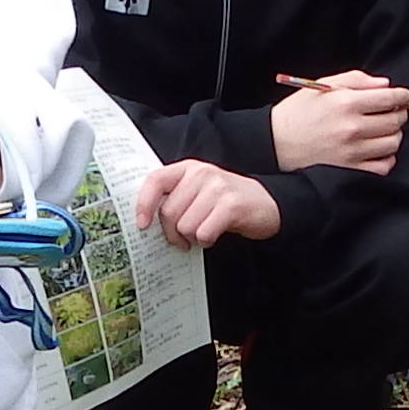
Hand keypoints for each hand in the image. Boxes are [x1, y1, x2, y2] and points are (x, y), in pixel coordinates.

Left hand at [132, 161, 283, 249]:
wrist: (266, 204)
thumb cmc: (225, 202)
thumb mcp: (198, 190)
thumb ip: (175, 197)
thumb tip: (146, 220)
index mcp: (188, 168)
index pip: (155, 181)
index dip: (144, 204)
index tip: (142, 225)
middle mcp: (201, 173)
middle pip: (169, 212)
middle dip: (172, 233)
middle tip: (182, 240)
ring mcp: (217, 188)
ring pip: (185, 226)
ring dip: (192, 238)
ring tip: (203, 234)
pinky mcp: (231, 206)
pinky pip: (203, 233)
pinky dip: (206, 241)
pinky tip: (214, 236)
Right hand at [272, 72, 408, 175]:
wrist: (278, 142)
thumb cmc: (300, 111)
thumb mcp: (324, 85)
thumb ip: (357, 80)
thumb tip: (386, 85)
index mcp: (346, 103)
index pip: (390, 98)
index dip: (403, 95)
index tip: (403, 96)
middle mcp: (352, 128)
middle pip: (395, 120)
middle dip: (398, 112)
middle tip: (390, 110)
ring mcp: (353, 151)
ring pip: (393, 142)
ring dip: (393, 133)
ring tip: (381, 128)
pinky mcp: (351, 168)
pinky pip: (384, 165)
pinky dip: (387, 157)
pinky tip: (377, 148)